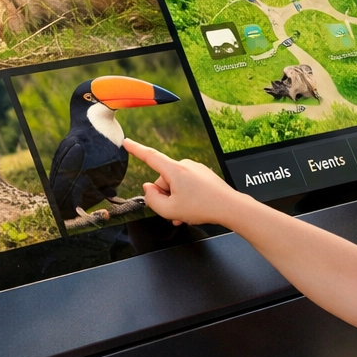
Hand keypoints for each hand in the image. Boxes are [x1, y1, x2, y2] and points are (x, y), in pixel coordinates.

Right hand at [123, 138, 246, 226]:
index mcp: (175, 170)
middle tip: (174, 212)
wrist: (230, 207)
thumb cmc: (202, 207)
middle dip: (164, 196)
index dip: (135, 149)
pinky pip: (187, 185)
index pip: (150, 156)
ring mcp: (196, 169)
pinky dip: (185, 197)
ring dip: (176, 200)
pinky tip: (191, 210)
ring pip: (175, 185)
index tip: (126, 142)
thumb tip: (148, 188)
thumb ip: (152, 199)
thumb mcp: (169, 210)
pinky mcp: (204, 175)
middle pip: (163, 180)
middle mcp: (185, 165)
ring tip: (184, 215)